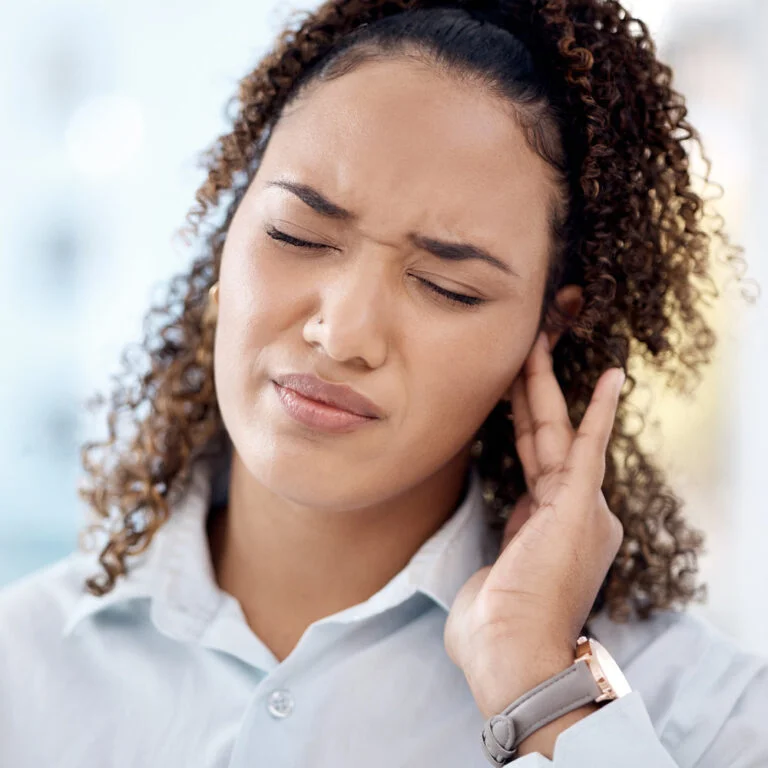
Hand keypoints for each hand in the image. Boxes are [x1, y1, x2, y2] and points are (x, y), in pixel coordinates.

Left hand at [444, 331, 625, 726]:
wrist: (511, 656)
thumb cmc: (492, 631)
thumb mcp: (492, 577)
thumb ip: (499, 554)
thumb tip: (496, 557)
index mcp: (548, 527)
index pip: (534, 461)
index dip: (521, 422)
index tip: (508, 390)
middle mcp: (571, 513)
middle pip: (545, 437)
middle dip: (532, 391)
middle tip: (525, 348)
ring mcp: (579, 508)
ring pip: (557, 432)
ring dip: (543, 386)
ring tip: (537, 341)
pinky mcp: (581, 505)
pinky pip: (590, 446)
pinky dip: (600, 411)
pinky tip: (612, 377)